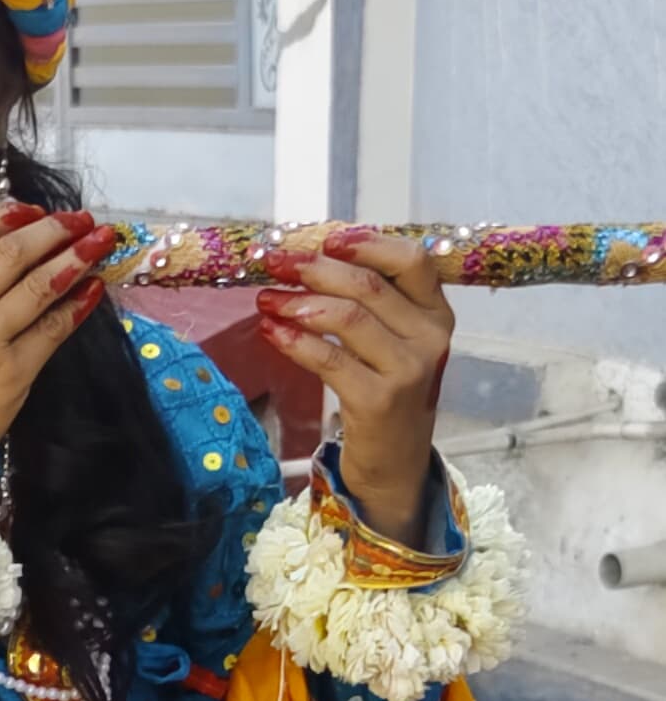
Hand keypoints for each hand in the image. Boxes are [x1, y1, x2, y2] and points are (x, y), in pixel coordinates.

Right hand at [0, 201, 115, 511]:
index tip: (37, 209)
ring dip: (78, 258)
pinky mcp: (11, 372)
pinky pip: (54, 328)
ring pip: (39, 284)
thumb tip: (17, 243)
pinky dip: (80, 305)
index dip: (9, 213)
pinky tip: (94, 291)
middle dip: (56, 229)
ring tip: (101, 243)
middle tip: (84, 220)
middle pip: (11, 252)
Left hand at [255, 230, 452, 543]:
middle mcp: (430, 338)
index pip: (412, 261)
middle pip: (368, 286)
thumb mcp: (392, 341)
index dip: (368, 243)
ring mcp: (408, 370)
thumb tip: (312, 256)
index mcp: (436, 313)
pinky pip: (329, 359)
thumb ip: (370, 301)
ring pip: (347, 318)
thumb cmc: (386, 390)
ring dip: (297, 303)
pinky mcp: (379, 400)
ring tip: (266, 299)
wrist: (396, 460)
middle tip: (274, 263)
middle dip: (314, 269)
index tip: (326, 240)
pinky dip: (294, 341)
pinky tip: (270, 333)